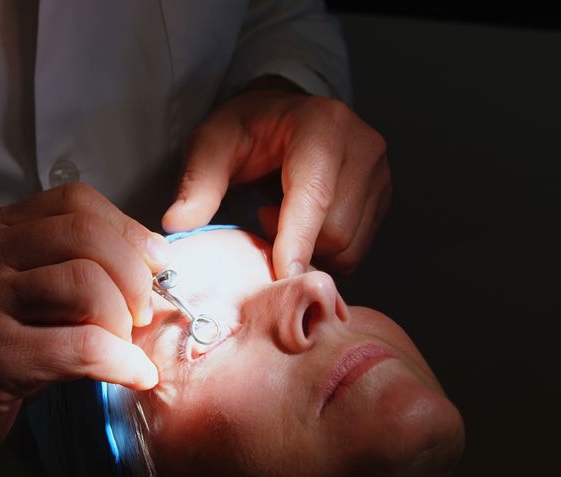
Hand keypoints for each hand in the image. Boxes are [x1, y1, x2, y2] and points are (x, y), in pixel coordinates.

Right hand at [0, 184, 170, 476]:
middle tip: (143, 312)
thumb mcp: (17, 292)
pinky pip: (81, 348)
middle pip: (86, 236)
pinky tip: (135, 376)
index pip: (76, 202)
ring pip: (86, 285)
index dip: (128, 229)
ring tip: (125, 346)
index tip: (157, 264)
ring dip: (123, 319)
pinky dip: (122, 362)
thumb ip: (66, 267)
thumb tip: (151, 264)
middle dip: (134, 274)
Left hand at [162, 77, 390, 276]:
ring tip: (283, 216)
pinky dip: (325, 252)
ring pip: (349, 248)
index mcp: (323, 125)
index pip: (315, 195)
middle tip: (262, 216)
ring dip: (310, 250)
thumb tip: (177, 224)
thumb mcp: (211, 144)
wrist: (282, 116)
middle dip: (293, 243)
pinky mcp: (383, 199)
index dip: (297, 241)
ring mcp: (380, 174)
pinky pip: (357, 250)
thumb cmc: (247, 130)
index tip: (282, 276)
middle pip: (335, 232)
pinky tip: (304, 225)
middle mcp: (363, 147)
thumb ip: (197, 183)